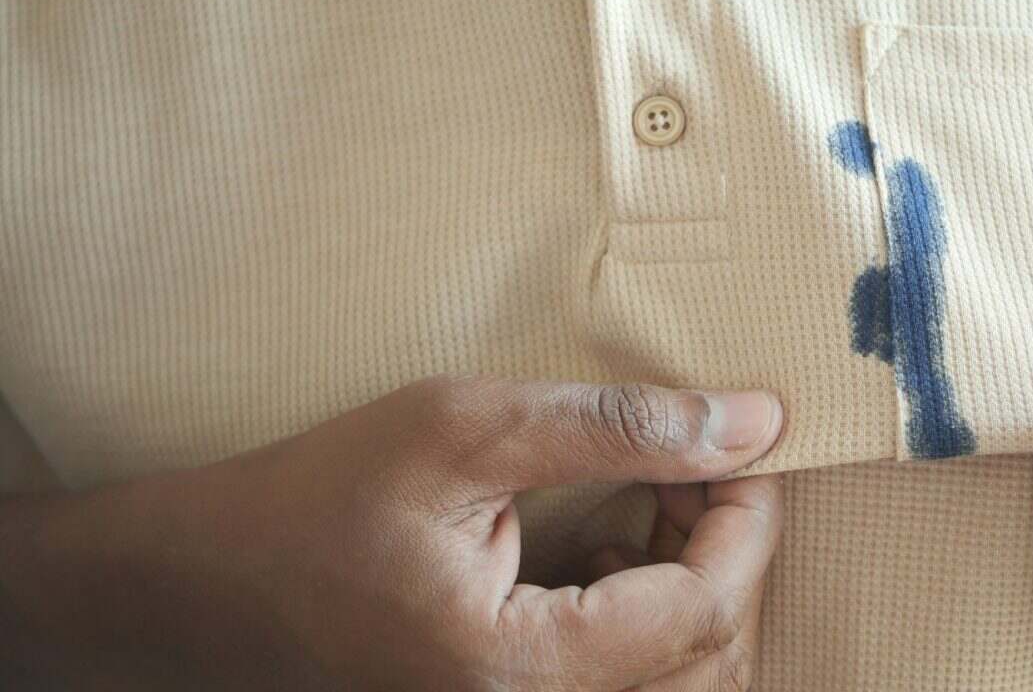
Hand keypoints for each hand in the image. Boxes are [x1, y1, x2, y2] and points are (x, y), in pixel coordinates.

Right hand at [0, 378, 784, 690]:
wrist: (223, 575)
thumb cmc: (325, 495)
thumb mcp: (468, 427)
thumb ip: (618, 427)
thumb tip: (755, 422)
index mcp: (517, 672)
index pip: (702, 614)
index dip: (747, 519)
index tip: (748, 440)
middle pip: (711, 663)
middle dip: (730, 553)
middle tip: (700, 465)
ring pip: (685, 682)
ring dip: (699, 585)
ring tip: (657, 499)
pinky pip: (635, 685)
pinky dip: (658, 614)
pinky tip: (614, 544)